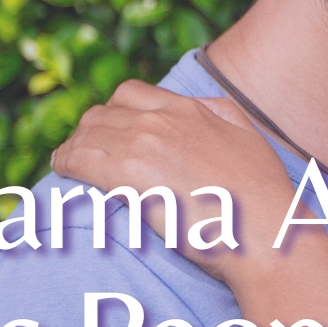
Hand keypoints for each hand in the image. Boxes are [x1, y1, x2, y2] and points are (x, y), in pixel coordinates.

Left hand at [48, 79, 302, 284]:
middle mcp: (164, 119)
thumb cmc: (264, 198)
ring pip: (87, 134)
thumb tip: (202, 109)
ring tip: (68, 164)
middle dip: (91, 131)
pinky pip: (79, 159)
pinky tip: (61, 172)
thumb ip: (223, 117)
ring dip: (75, 148)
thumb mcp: (250, 139)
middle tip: (85, 154)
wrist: (266, 232)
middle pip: (103, 113)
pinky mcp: (129, 175)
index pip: (132, 94)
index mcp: (192, 110)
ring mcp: (145, 144)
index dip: (115, 113)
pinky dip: (65, 162)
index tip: (111, 133)